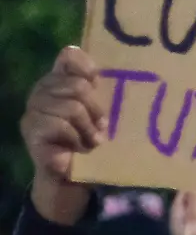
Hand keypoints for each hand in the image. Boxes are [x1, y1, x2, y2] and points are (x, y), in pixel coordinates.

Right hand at [23, 48, 106, 223]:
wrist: (74, 179)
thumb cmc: (92, 142)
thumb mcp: (102, 114)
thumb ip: (104, 92)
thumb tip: (126, 68)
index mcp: (61, 81)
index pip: (69, 56)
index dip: (87, 67)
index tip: (99, 83)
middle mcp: (42, 91)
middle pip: (77, 86)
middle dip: (96, 109)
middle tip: (101, 128)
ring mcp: (33, 111)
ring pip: (71, 107)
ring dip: (88, 128)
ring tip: (91, 141)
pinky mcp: (31, 132)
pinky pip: (60, 126)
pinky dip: (76, 139)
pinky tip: (78, 150)